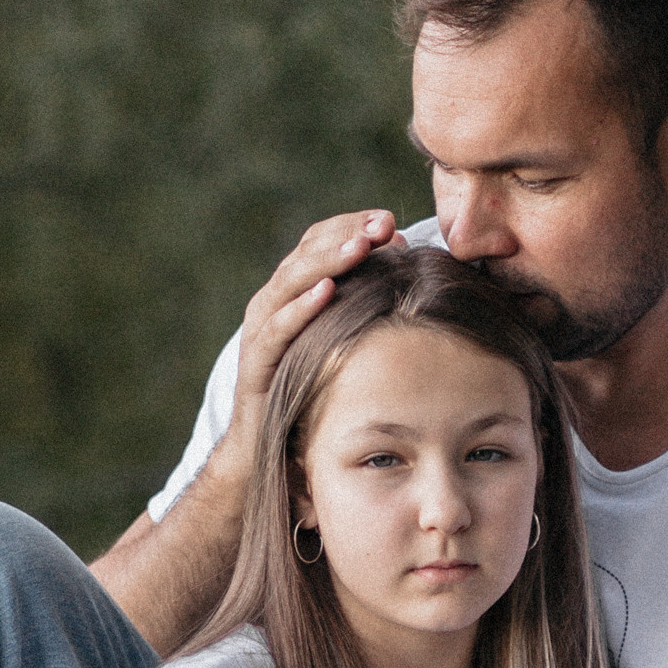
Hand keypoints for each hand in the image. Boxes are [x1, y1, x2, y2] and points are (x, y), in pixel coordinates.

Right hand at [214, 211, 401, 475]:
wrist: (267, 446)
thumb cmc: (315, 391)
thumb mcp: (342, 342)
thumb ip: (363, 307)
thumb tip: (411, 272)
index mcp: (295, 292)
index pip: (320, 241)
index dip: (352, 225)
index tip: (391, 221)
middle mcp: (274, 302)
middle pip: (307, 252)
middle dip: (347, 233)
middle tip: (383, 224)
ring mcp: (262, 330)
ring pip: (291, 281)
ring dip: (328, 259)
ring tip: (361, 246)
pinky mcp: (256, 362)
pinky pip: (277, 328)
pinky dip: (300, 307)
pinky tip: (327, 290)